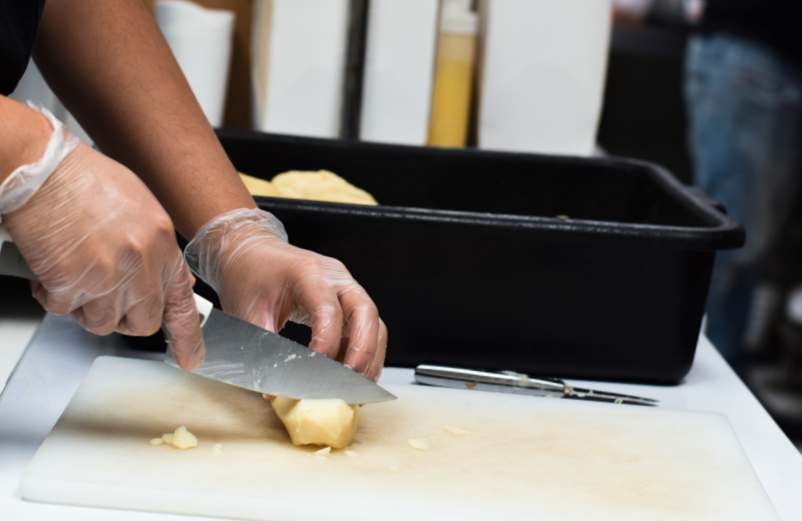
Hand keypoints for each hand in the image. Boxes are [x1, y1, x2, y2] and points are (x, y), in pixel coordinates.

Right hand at [2, 117, 203, 369]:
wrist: (41, 168)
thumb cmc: (83, 180)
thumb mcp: (140, 208)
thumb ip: (154, 247)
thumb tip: (161, 277)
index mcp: (162, 242)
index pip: (182, 300)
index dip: (188, 336)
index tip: (190, 358)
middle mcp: (141, 262)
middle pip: (143, 322)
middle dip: (124, 318)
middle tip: (106, 298)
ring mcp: (108, 276)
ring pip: (102, 322)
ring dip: (86, 306)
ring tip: (75, 272)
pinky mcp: (72, 283)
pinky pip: (64, 310)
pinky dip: (53, 295)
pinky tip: (52, 268)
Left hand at [185, 208, 386, 380]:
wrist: (252, 252)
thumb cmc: (248, 276)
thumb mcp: (246, 312)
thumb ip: (262, 349)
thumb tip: (274, 390)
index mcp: (308, 273)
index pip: (329, 310)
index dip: (326, 344)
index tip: (315, 372)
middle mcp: (335, 277)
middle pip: (366, 312)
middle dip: (362, 351)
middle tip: (348, 383)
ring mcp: (346, 287)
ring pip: (374, 322)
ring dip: (369, 356)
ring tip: (354, 387)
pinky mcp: (348, 301)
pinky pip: (368, 327)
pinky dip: (365, 353)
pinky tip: (354, 376)